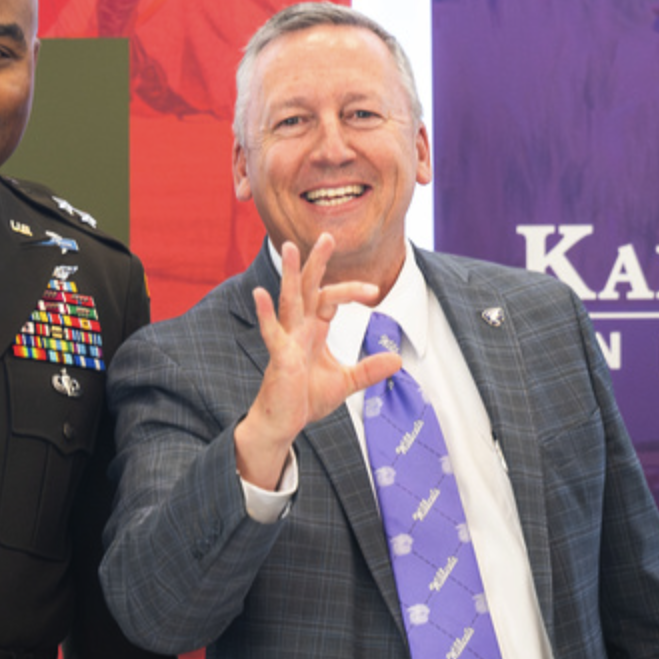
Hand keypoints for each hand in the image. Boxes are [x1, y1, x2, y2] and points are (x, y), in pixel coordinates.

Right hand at [234, 235, 400, 487]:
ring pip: (289, 301)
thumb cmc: (305, 399)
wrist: (282, 423)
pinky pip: (272, 332)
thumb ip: (369, 369)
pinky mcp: (278, 357)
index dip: (351, 290)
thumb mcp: (345, 383)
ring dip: (289, 274)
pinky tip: (259, 293)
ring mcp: (286, 340)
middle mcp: (297, 329)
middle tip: (328, 235)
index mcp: (312, 330)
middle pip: (308, 288)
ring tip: (288, 247)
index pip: (330, 299)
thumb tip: (398, 360)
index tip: (374, 292)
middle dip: (317, 262)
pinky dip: (266, 314)